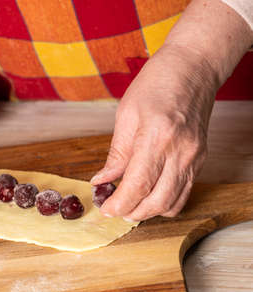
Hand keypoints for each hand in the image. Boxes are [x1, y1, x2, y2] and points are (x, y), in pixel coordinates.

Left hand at [91, 45, 216, 220]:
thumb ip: (116, 153)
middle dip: (131, 213)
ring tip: (130, 206)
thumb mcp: (126, 115)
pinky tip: (149, 196)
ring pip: (172, 203)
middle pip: (156, 201)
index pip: (137, 185)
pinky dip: (165, 203)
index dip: (119, 204)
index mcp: (157, 137)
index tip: (105, 209)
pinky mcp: (201, 160)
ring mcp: (194, 158)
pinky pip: (185, 193)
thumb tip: (101, 180)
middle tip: (114, 210)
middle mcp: (180, 152)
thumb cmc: (157, 84)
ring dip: (148, 212)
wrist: (194, 68)